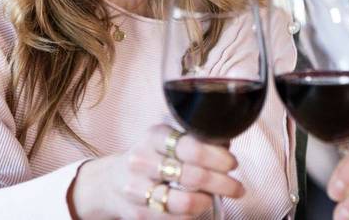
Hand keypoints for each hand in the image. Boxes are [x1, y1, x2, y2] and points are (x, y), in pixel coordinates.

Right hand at [70, 124, 244, 218]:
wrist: (110, 183)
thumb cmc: (150, 157)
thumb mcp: (166, 140)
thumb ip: (194, 140)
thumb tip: (226, 145)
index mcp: (154, 136)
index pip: (191, 147)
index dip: (218, 157)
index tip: (232, 163)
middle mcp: (142, 161)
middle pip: (192, 176)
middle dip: (223, 183)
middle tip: (238, 187)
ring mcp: (137, 189)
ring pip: (184, 202)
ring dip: (208, 201)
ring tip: (216, 197)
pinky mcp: (139, 213)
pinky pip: (176, 219)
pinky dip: (194, 214)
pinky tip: (199, 206)